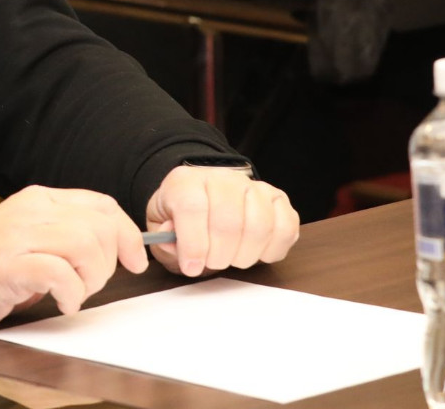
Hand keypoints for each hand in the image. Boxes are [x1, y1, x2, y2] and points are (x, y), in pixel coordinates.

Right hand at [0, 185, 148, 332]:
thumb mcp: (29, 238)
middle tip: (90, 283)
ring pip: (85, 245)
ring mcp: (17, 236)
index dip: (127, 234)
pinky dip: (71, 293)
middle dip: (110, 262)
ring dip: (92, 278)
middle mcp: (30, 211)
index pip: (102, 204)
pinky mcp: (7, 266)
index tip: (134, 260)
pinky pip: (59, 273)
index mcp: (39, 200)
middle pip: (100, 226)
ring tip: (75, 294)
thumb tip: (114, 246)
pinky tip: (61, 303)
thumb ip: (64, 234)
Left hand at [143, 165, 299, 277]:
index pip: (192, 207)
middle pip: (228, 221)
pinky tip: (255, 252)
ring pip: (259, 227)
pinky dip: (272, 250)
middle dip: (219, 255)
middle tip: (212, 262)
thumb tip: (172, 242)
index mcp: (186, 182)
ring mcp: (254, 187)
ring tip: (231, 257)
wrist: (204, 199)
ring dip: (244, 255)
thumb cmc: (181, 219)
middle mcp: (223, 178)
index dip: (193, 243)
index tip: (191, 266)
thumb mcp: (158, 227)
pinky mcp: (278, 200)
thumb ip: (161, 237)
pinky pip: (286, 228)